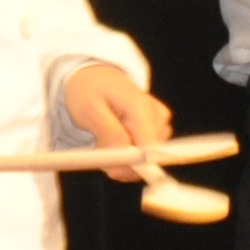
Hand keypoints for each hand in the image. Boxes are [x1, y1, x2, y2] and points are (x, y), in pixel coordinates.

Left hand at [59, 62, 175, 171]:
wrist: (95, 77)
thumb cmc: (89, 90)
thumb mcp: (89, 109)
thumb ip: (109, 134)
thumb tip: (124, 163)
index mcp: (143, 108)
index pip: (150, 149)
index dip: (132, 166)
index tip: (113, 171)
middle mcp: (158, 117)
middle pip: (148, 158)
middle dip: (122, 162)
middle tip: (99, 149)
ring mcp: (160, 125)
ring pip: (144, 160)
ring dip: (122, 158)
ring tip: (104, 137)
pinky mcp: (157, 132)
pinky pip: (142, 156)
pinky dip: (125, 155)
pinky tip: (113, 139)